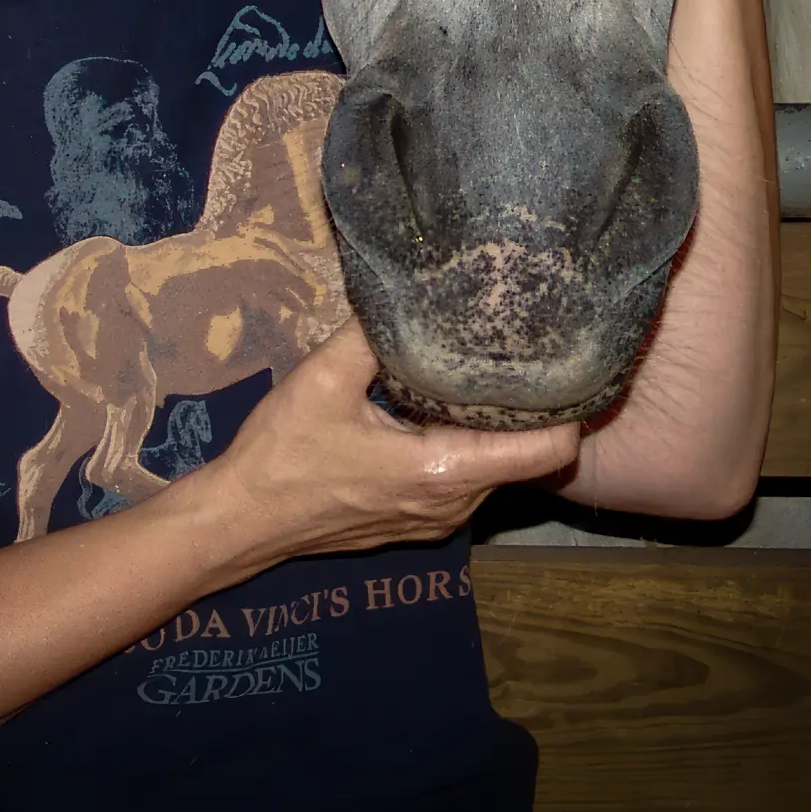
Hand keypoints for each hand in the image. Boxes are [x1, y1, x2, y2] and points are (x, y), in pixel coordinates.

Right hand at [201, 320, 579, 571]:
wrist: (243, 519)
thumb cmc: (284, 450)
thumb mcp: (322, 378)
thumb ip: (371, 333)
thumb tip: (410, 287)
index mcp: (441, 471)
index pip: (543, 454)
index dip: (566, 413)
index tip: (567, 367)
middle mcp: (452, 505)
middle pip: (524, 459)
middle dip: (530, 411)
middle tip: (526, 353)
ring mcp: (436, 521)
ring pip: (493, 471)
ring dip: (495, 430)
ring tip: (486, 373)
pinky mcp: (418, 524)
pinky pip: (465, 482)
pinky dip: (467, 449)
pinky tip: (441, 408)